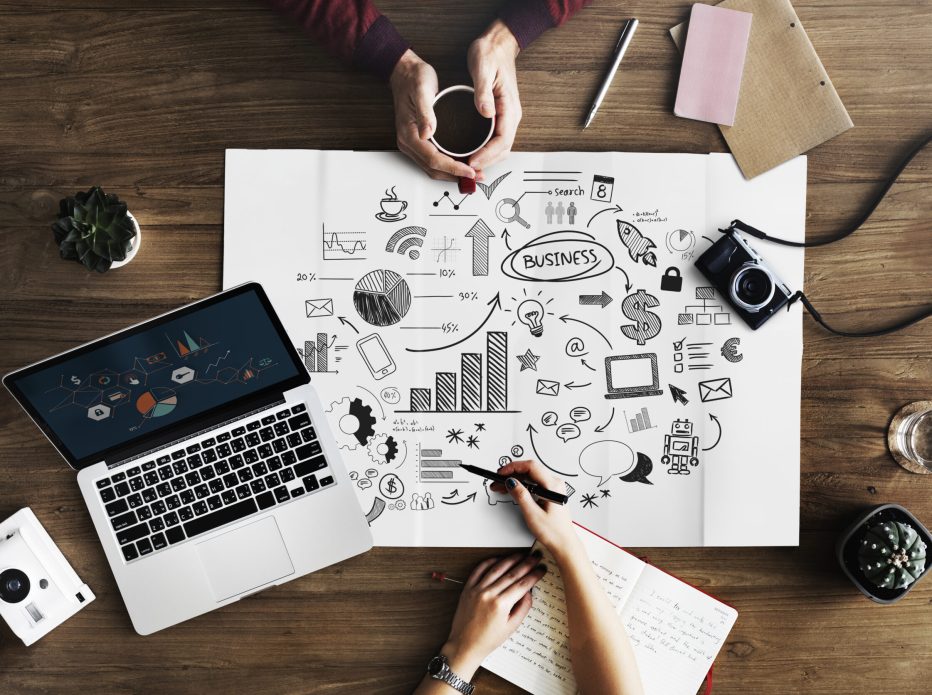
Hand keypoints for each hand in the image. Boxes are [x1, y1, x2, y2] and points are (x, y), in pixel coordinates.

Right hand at [390, 49, 476, 181]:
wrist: (404, 72)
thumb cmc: (414, 79)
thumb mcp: (422, 90)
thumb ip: (425, 112)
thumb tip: (427, 133)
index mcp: (409, 134)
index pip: (433, 159)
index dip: (453, 168)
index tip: (470, 170)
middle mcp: (408, 143)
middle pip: (433, 169)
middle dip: (456, 175)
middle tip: (477, 176)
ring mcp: (412, 143)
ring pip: (433, 168)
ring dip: (452, 174)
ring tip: (473, 174)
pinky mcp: (418, 141)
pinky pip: (432, 160)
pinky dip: (447, 166)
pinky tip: (461, 164)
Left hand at [441, 553, 546, 677]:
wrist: (465, 645)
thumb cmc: (488, 640)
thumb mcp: (511, 627)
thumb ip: (523, 608)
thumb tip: (529, 591)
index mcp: (501, 605)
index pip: (522, 584)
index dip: (534, 575)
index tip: (541, 570)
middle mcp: (488, 594)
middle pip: (512, 574)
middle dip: (526, 564)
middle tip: (535, 557)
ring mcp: (477, 589)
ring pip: (497, 568)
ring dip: (510, 559)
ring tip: (521, 555)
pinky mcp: (467, 588)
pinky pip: (479, 570)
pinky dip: (489, 562)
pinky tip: (498, 558)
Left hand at [466, 19, 521, 170]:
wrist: (498, 44)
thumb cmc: (490, 53)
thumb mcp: (483, 68)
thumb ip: (483, 92)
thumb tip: (486, 113)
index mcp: (509, 107)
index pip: (502, 140)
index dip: (487, 155)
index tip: (472, 162)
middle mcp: (511, 115)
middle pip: (503, 150)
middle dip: (486, 162)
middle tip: (466, 170)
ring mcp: (507, 116)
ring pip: (500, 148)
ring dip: (486, 159)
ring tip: (467, 166)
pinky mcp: (500, 116)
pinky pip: (495, 140)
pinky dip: (486, 151)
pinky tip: (472, 153)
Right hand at [492, 460, 579, 557]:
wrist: (564, 543)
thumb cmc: (553, 532)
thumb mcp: (533, 514)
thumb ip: (521, 496)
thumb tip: (511, 482)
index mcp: (553, 486)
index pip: (531, 467)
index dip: (513, 467)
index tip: (501, 473)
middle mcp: (555, 484)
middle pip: (530, 470)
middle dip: (511, 473)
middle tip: (497, 480)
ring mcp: (553, 488)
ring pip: (530, 476)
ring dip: (515, 479)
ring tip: (501, 486)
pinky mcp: (550, 493)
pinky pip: (534, 483)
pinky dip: (522, 485)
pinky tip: (512, 489)